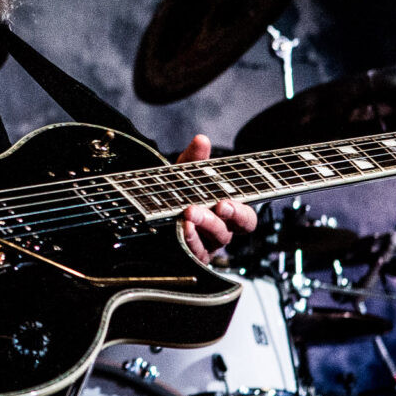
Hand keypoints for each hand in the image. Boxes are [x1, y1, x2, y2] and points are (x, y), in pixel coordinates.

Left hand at [173, 133, 257, 258]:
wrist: (150, 212)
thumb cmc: (179, 193)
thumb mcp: (185, 175)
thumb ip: (195, 159)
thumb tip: (201, 139)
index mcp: (226, 216)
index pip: (245, 220)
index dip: (240, 214)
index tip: (226, 202)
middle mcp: (218, 233)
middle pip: (230, 231)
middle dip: (224, 218)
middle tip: (218, 206)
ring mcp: (203, 246)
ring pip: (211, 242)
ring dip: (203, 224)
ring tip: (189, 212)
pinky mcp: (189, 255)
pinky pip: (193, 252)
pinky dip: (189, 239)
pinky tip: (181, 227)